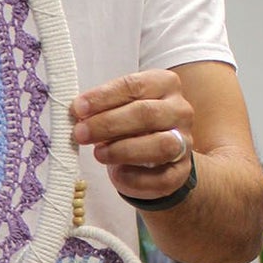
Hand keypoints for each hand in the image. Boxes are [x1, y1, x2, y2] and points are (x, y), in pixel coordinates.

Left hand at [70, 69, 195, 202]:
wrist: (153, 160)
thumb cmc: (129, 128)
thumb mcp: (116, 109)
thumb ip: (101, 108)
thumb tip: (77, 111)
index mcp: (164, 85)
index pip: (134, 85)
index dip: (104, 97)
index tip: (78, 108)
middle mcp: (179, 110)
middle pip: (146, 113)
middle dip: (108, 124)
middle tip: (80, 133)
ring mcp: (184, 141)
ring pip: (160, 145)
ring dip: (123, 150)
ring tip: (98, 154)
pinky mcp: (180, 172)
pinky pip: (160, 177)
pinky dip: (135, 178)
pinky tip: (117, 174)